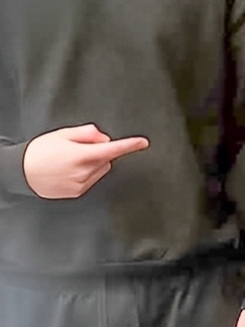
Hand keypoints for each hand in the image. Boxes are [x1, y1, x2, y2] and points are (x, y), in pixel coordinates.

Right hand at [23, 124, 148, 198]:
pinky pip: (91, 180)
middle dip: (100, 152)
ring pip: (100, 170)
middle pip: (106, 159)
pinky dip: (86, 174)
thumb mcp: (63, 134)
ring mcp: (81, 185)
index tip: (142, 143)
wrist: (22, 172)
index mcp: (81, 156)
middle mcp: (83, 172)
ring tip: (70, 161)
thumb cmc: (40, 152)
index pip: (111, 149)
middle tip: (79, 149)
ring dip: (93, 164)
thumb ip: (87, 133)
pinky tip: (68, 171)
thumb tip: (104, 138)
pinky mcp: (77, 193)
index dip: (129, 145)